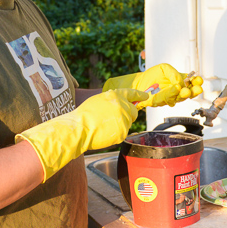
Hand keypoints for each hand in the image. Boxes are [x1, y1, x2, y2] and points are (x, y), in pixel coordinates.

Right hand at [15, 89, 147, 180]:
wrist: (80, 128)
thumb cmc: (85, 114)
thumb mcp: (99, 100)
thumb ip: (113, 100)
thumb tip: (121, 103)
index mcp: (117, 96)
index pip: (132, 93)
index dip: (140, 95)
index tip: (146, 96)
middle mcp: (123, 106)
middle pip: (134, 111)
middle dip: (129, 115)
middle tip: (117, 118)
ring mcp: (124, 119)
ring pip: (128, 123)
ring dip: (121, 124)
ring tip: (106, 126)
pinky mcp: (123, 131)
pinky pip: (123, 133)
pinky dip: (117, 134)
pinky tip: (106, 132)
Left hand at [103, 63, 203, 108]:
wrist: (139, 82)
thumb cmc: (152, 75)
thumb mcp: (165, 68)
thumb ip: (174, 73)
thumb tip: (180, 82)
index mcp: (180, 82)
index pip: (191, 83)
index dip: (196, 83)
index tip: (199, 80)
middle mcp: (177, 91)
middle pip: (188, 94)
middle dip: (193, 91)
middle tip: (197, 89)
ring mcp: (170, 98)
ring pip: (178, 98)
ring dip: (183, 94)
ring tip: (185, 90)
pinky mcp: (161, 102)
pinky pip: (167, 99)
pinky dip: (171, 95)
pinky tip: (175, 90)